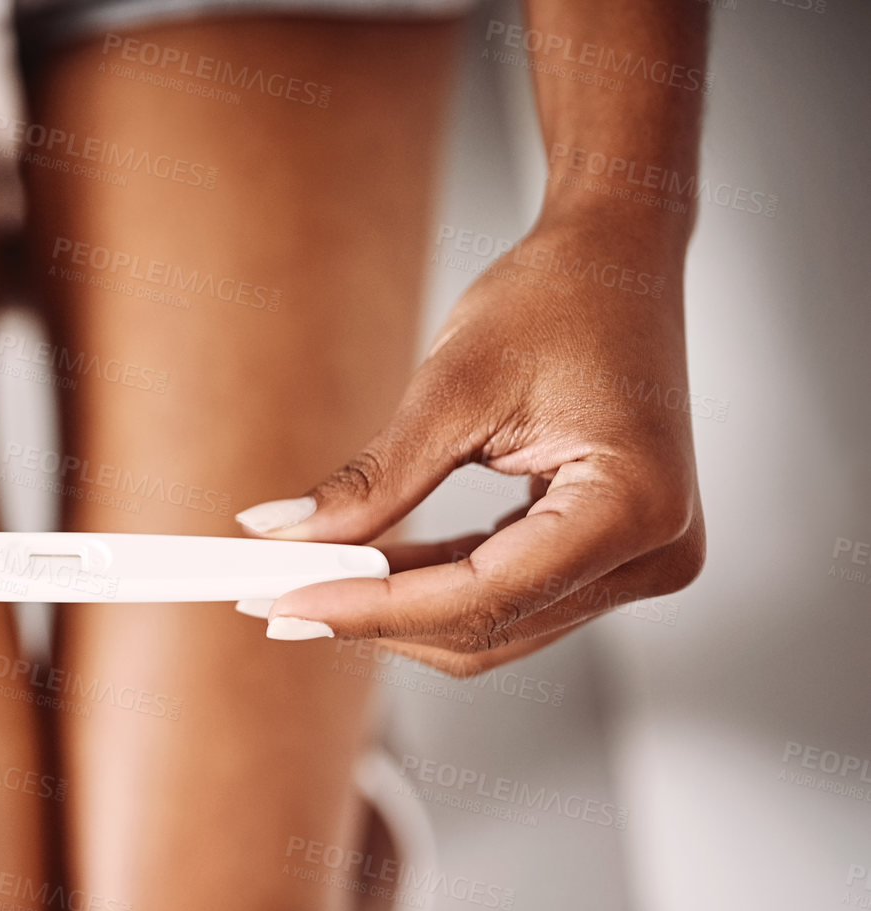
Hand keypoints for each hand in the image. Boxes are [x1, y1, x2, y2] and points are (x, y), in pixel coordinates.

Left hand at [235, 212, 704, 673]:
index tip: (290, 606)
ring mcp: (642, 561)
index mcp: (634, 507)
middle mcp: (656, 552)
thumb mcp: (451, 389)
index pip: (483, 596)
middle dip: (376, 616)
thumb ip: (371, 482)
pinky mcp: (613, 556)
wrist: (616, 261)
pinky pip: (509, 598)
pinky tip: (368, 567)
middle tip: (277, 598)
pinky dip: (434, 587)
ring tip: (309, 580)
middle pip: (489, 626)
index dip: (375, 609)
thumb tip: (282, 535)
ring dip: (399, 610)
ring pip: (495, 627)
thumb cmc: (559, 297)